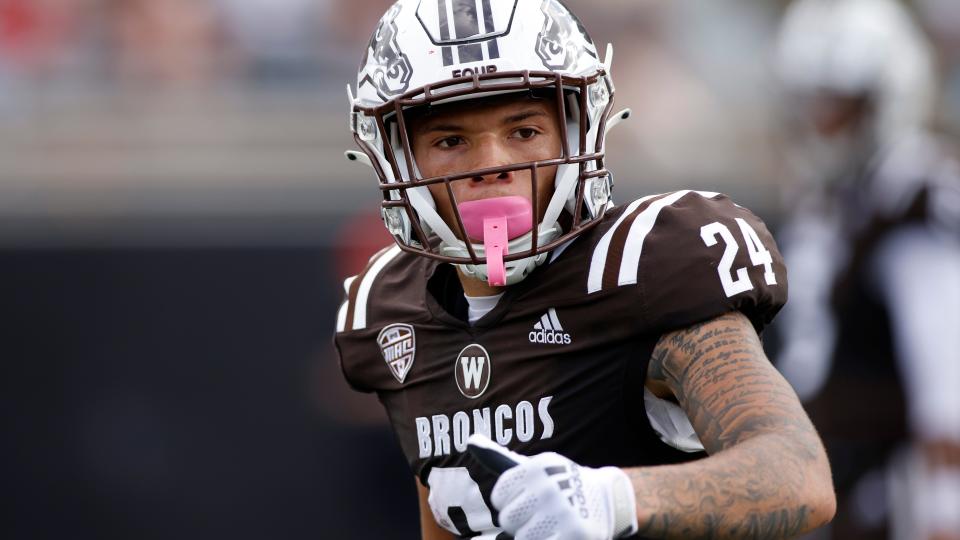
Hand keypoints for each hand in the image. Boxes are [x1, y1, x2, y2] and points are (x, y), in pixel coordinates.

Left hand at [467, 434, 637, 539]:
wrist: (608, 499)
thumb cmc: (559, 484)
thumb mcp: (533, 467)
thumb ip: (498, 458)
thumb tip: (470, 440)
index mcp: (535, 468)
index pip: (499, 496)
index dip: (511, 501)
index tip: (529, 497)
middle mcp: (548, 487)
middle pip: (507, 519)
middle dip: (521, 521)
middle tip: (542, 513)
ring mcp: (563, 512)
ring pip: (522, 537)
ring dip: (535, 536)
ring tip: (551, 525)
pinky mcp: (576, 535)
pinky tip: (559, 534)